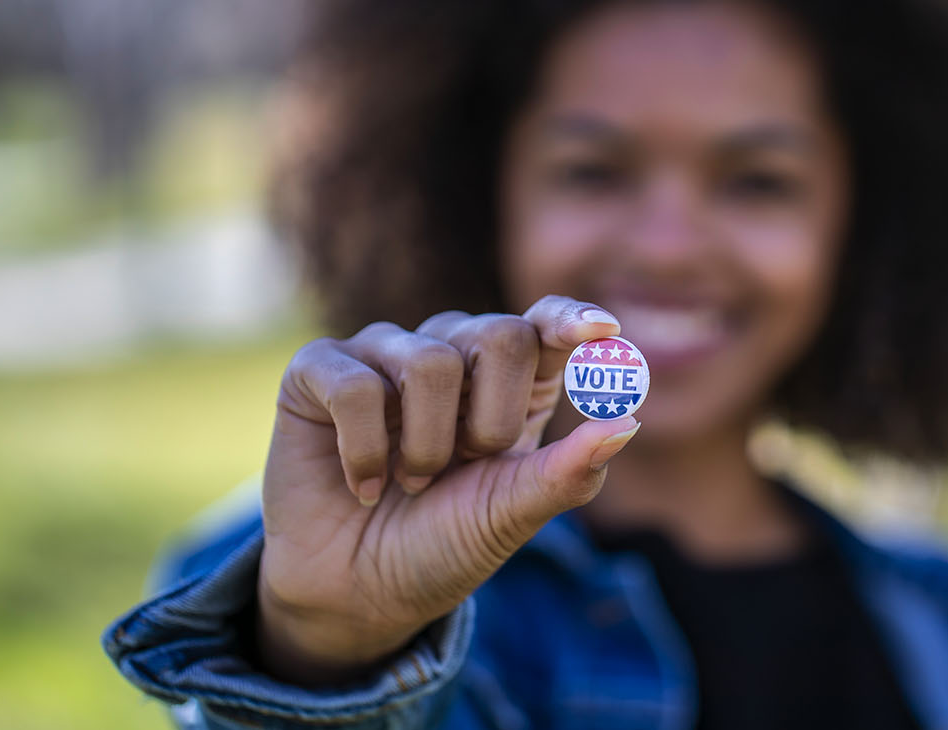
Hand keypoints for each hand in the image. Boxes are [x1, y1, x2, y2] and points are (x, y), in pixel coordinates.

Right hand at [257, 295, 638, 683]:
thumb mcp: (513, 514)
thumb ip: (568, 472)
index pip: (544, 324)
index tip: (601, 331)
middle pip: (499, 333)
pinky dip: (367, 451)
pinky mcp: (319, 371)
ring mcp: (383, 355)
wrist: (358, 595)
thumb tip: (628, 421)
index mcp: (509, 382)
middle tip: (466, 465)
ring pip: (429, 362)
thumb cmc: (443, 545)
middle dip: (492, 418)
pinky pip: (357, 385)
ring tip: (412, 484)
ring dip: (427, 448)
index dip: (570, 319)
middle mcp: (450, 353)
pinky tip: (365, 484)